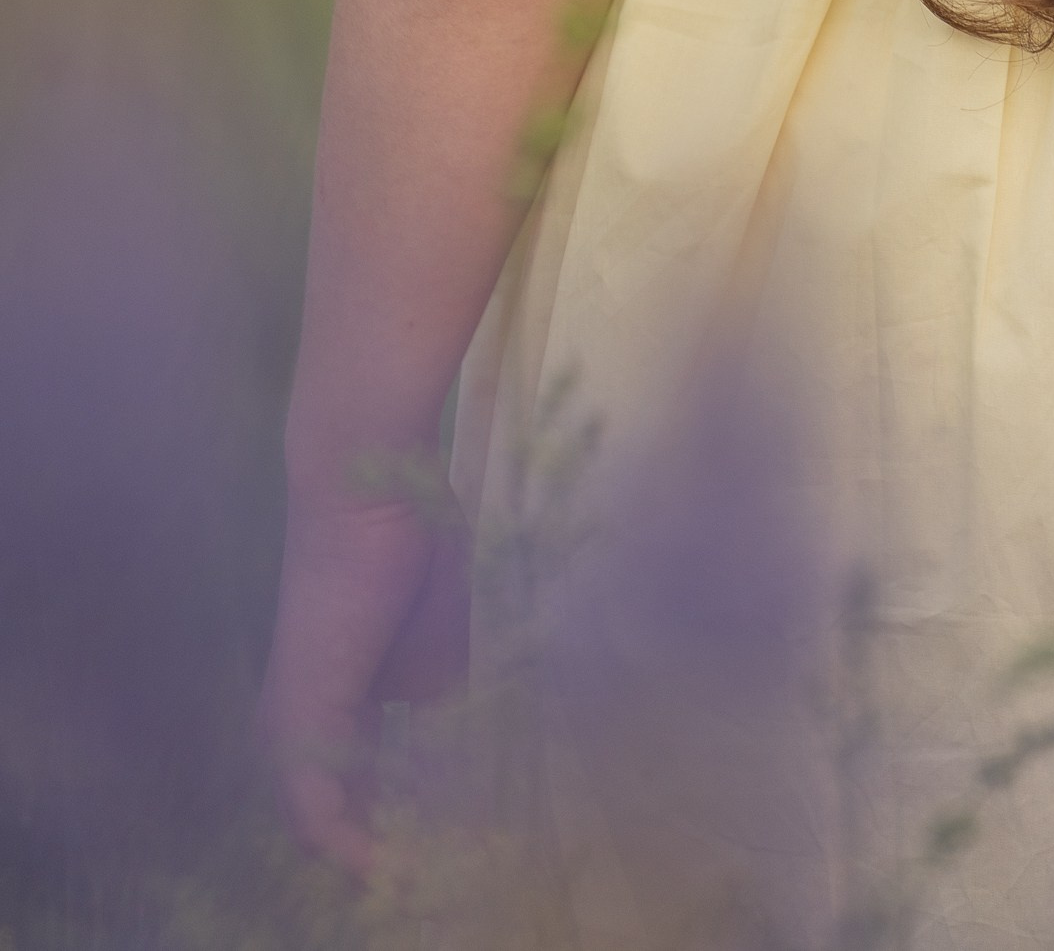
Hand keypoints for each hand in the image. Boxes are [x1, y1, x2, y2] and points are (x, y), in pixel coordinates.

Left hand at [258, 480, 470, 865]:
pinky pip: (312, 800)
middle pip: (334, 798)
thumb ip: (437, 689)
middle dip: (372, 843)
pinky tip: (375, 867)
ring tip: (399, 883)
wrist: (370, 477)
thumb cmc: (411, 532)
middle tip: (418, 878)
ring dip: (356, 851)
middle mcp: (307, 707)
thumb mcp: (440, 628)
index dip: (392, 813)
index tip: (435, 844)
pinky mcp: (300, 710)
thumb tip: (449, 734)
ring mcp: (297, 710)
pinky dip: (341, 840)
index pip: (359, 772)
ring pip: (317, 808)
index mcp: (345, 686)